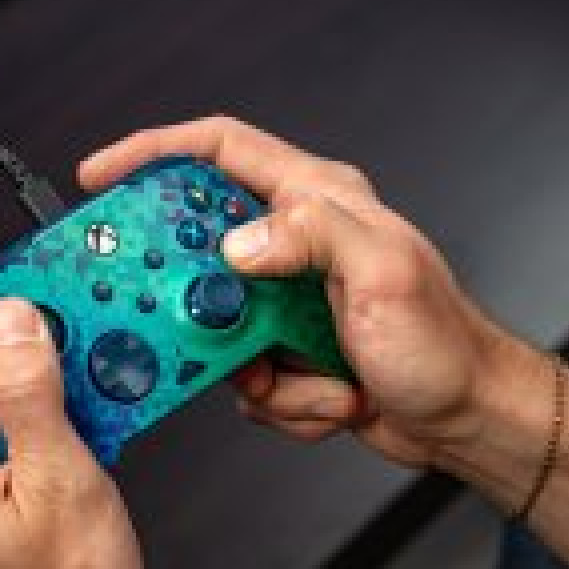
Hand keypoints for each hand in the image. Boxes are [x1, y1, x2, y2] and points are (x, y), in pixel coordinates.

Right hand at [81, 116, 524, 467]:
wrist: (466, 418)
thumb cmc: (444, 345)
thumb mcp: (384, 275)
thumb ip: (312, 235)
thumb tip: (238, 242)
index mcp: (318, 202)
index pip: (219, 151)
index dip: (154, 153)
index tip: (103, 177)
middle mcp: (297, 246)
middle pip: (201, 250)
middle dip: (194, 300)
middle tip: (190, 325)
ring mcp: (287, 304)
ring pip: (217, 328)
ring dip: (256, 372)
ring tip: (313, 378)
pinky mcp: (286, 353)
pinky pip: (246, 378)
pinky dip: (285, 403)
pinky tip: (333, 399)